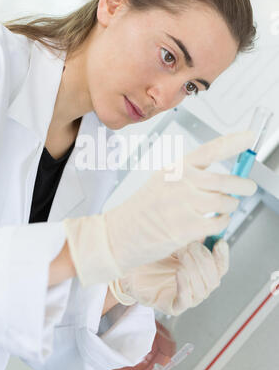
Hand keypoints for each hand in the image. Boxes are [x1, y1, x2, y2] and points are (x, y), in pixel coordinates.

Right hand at [64, 131, 255, 285]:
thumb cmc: (142, 209)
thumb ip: (189, 179)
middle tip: (249, 187)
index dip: (233, 142)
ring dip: (230, 205)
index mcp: (174, 169)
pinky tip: (218, 221)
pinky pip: (218, 223)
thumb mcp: (162, 183)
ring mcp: (183, 205)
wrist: (120, 233)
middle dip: (242, 184)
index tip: (249, 136)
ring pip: (223, 202)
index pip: (209, 150)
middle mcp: (179, 183)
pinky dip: (223, 222)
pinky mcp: (186, 228)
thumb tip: (221, 181)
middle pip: (223, 179)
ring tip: (227, 207)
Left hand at [109, 239, 228, 315]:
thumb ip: (191, 237)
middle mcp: (197, 285)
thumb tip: (206, 226)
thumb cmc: (152, 257)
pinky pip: (185, 300)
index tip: (219, 243)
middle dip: (203, 259)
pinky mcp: (173, 306)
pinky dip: (185, 286)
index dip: (222, 256)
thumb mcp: (173, 242)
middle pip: (214, 277)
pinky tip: (179, 272)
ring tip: (181, 256)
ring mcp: (187, 297)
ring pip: (203, 289)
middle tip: (190, 246)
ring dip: (194, 270)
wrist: (130, 269)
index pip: (220, 266)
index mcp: (201, 271)